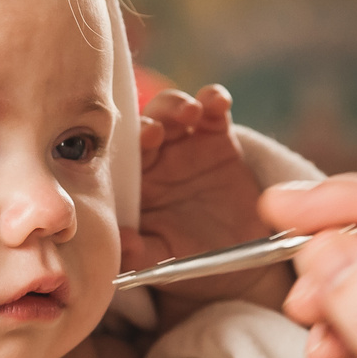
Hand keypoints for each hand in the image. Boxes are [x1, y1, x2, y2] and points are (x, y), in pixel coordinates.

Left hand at [131, 85, 287, 308]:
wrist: (237, 259)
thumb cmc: (189, 258)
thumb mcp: (163, 259)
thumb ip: (140, 253)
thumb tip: (121, 245)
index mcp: (134, 183)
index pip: (120, 155)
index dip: (124, 144)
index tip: (140, 144)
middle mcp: (155, 157)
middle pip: (144, 124)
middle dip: (150, 120)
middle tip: (158, 129)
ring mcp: (185, 143)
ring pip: (173, 108)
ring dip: (177, 104)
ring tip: (190, 112)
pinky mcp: (217, 136)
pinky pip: (212, 109)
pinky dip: (213, 99)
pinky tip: (217, 102)